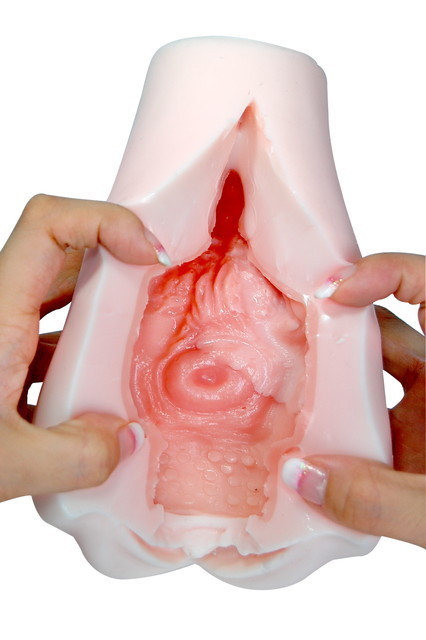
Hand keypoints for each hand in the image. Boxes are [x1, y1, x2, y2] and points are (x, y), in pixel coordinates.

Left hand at [0, 195, 157, 501]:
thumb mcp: (2, 465)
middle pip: (65, 253)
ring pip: (58, 299)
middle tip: (158, 295)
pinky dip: (79, 357)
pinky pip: (47, 339)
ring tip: (132, 355)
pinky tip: (92, 401)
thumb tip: (125, 441)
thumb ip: (76, 458)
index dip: (107, 220)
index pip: (50, 223)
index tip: (152, 254)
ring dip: (100, 317)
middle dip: (118, 267)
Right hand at [282, 253, 424, 545]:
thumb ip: (379, 499)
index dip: (386, 273)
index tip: (337, 294)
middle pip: (383, 329)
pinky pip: (359, 420)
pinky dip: (329, 424)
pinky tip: (298, 437)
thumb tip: (298, 476)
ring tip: (284, 387)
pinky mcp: (404, 443)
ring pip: (366, 374)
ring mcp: (422, 412)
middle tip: (286, 337)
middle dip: (333, 326)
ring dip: (326, 379)